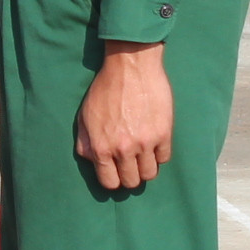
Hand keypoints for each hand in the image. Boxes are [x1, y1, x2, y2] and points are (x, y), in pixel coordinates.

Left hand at [74, 43, 175, 192]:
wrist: (131, 66)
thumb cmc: (105, 89)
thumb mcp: (85, 116)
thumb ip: (85, 143)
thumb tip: (91, 161)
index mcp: (101, 147)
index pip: (109, 182)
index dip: (113, 179)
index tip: (117, 172)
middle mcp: (122, 149)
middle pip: (131, 182)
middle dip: (130, 175)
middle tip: (131, 164)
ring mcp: (145, 143)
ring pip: (149, 174)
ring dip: (146, 167)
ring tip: (143, 155)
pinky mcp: (163, 134)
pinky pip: (164, 158)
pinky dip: (159, 154)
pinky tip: (154, 143)